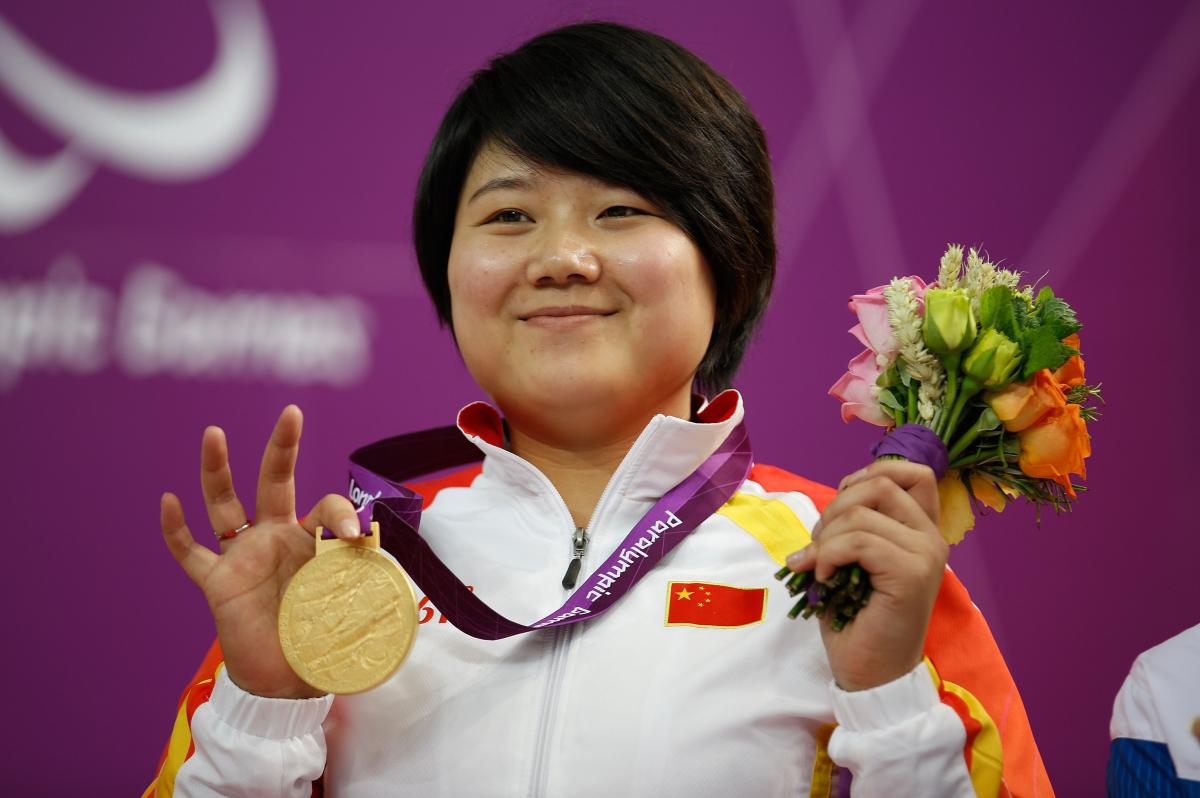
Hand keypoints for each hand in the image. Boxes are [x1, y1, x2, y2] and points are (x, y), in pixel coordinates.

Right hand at [160, 405, 361, 698]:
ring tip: (214, 433)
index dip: (342, 514)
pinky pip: (191, 553)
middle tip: (292, 414)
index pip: (326, 507)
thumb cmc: (322, 641)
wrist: (286, 683)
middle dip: (282, 448)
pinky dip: (176, 530)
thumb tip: (408, 595)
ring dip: (217, 470)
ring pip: (225, 505)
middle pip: (275, 482)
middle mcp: (276, 539)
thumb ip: (376, 595)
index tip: (354, 536)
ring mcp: (243, 557)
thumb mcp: (357, 612)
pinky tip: (168, 501)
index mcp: (312, 542)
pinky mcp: (217, 583)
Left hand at [786, 460, 947, 690]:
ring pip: (863, 512)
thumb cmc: (857, 618)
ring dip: (826, 536)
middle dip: (835, 508)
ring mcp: (926, 555)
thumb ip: (854, 523)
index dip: (870, 474)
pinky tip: (825, 579)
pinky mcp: (912, 574)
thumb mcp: (852, 559)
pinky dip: (829, 555)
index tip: (843, 504)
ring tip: (820, 566)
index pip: (913, 472)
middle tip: (821, 545)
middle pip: (880, 483)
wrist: (870, 673)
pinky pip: (858, 541)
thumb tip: (832, 502)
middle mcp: (932, 538)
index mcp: (921, 531)